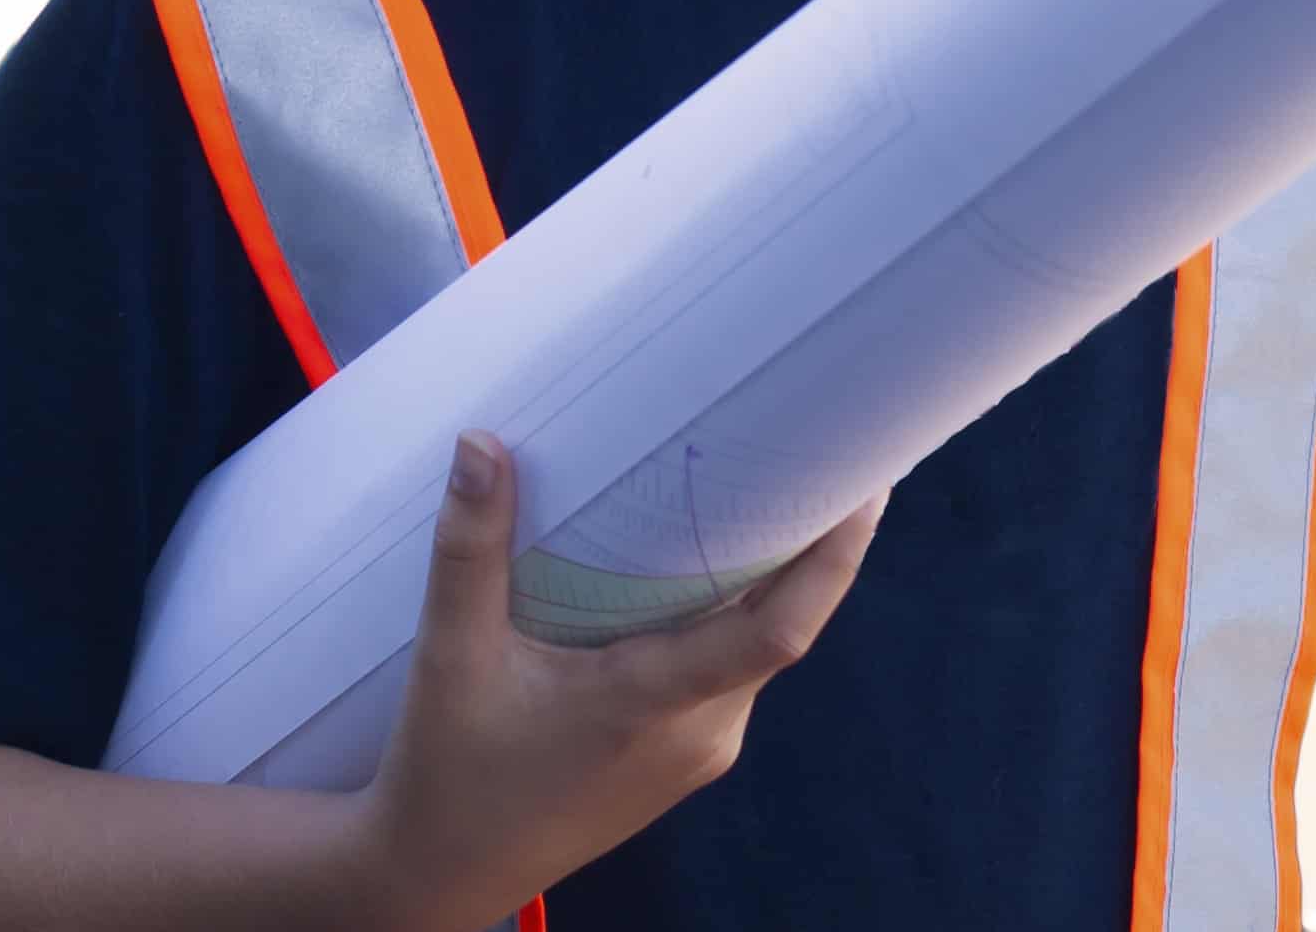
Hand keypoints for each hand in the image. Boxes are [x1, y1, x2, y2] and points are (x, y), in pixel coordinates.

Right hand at [349, 430, 885, 931]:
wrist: (447, 874)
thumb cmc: (449, 770)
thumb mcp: (450, 656)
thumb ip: (468, 549)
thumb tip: (481, 441)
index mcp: (652, 703)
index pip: (777, 631)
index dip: (834, 559)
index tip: (868, 487)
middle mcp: (699, 732)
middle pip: (784, 624)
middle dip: (811, 542)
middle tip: (818, 444)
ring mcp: (701, 750)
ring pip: (760, 646)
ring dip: (772, 575)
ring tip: (767, 482)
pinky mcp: (688, 756)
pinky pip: (734, 669)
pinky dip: (736, 611)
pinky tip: (713, 560)